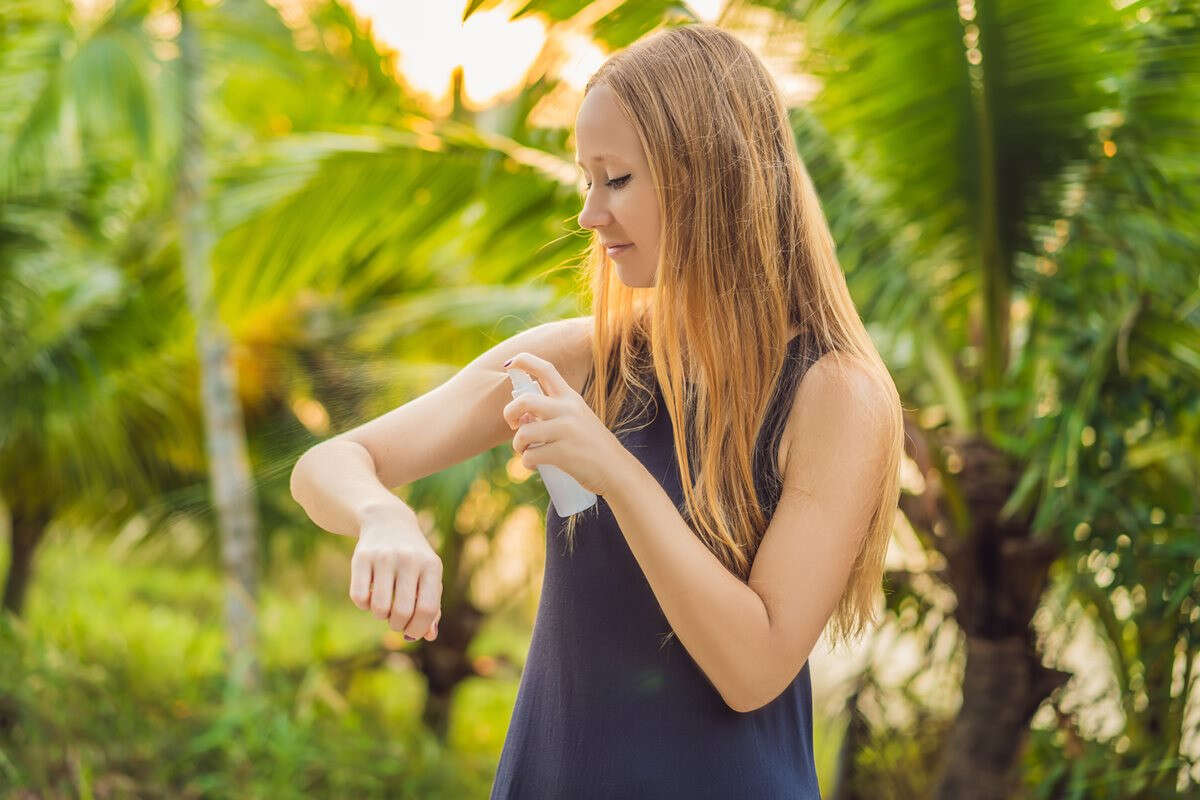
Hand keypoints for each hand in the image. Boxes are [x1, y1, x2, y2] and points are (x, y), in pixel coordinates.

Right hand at [349, 505, 441, 641]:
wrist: (389, 521)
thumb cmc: (413, 558)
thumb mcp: (428, 576)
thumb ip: (433, 606)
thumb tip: (429, 636)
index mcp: (431, 566)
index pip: (427, 609)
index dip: (419, 628)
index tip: (412, 632)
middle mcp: (409, 559)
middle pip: (402, 611)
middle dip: (398, 625)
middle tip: (396, 621)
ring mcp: (384, 557)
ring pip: (379, 608)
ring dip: (381, 616)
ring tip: (384, 608)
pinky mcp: (361, 557)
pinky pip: (359, 598)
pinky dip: (364, 605)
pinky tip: (370, 596)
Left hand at [502, 352, 628, 497]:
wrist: (616, 470)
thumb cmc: (592, 446)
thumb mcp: (578, 419)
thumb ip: (552, 413)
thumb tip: (521, 417)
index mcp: (571, 398)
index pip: (546, 369)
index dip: (524, 361)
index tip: (509, 364)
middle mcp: (568, 410)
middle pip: (525, 400)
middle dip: (509, 412)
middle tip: (513, 424)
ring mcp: (566, 431)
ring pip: (524, 432)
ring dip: (518, 445)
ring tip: (526, 451)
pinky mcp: (563, 453)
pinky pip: (530, 456)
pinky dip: (527, 463)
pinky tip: (534, 465)